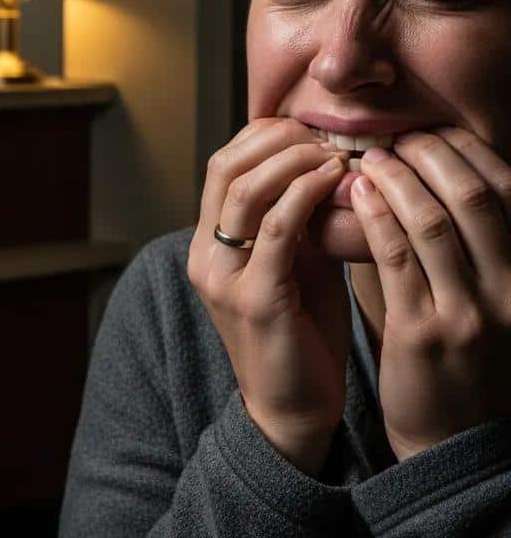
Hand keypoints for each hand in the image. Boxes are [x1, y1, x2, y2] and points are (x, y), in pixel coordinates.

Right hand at [188, 117, 352, 474]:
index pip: (220, 165)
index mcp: (208, 243)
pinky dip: (304, 195)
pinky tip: (334, 182)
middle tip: (323, 136)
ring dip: (292, 161)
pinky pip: (276, 229)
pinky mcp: (253, 299)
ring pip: (244, 190)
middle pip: (224, 167)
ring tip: (332, 155)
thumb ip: (299, 218)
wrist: (292, 410)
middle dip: (276, 140)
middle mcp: (204, 255)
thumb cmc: (301, 333)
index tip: (307, 127)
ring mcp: (223, 277)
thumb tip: (330, 164)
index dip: (261, 135)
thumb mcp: (296, 262)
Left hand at [351, 126, 510, 461]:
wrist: (455, 441)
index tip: (434, 129)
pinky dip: (374, 216)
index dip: (469, 152)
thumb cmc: (467, 360)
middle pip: (474, 196)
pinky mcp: (423, 333)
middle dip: (433, 154)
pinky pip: (395, 257)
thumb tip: (446, 177)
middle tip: (398, 135)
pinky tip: (356, 194)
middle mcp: (510, 290)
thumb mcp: (492, 300)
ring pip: (432, 220)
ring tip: (370, 159)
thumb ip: (478, 248)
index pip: (508, 191)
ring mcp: (470, 313)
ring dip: (396, 178)